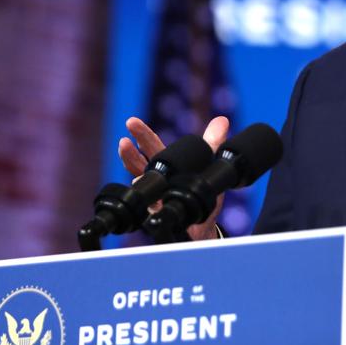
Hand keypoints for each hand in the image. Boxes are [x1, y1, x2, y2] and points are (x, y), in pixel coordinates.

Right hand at [118, 115, 229, 240]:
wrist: (202, 224)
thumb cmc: (200, 192)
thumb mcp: (209, 165)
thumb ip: (213, 143)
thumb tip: (222, 120)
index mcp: (167, 165)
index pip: (151, 147)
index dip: (142, 135)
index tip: (131, 122)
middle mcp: (156, 180)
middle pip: (139, 163)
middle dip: (130, 152)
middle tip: (123, 141)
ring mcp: (155, 198)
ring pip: (141, 185)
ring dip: (134, 178)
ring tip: (132, 176)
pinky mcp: (161, 215)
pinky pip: (153, 210)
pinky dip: (151, 204)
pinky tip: (150, 200)